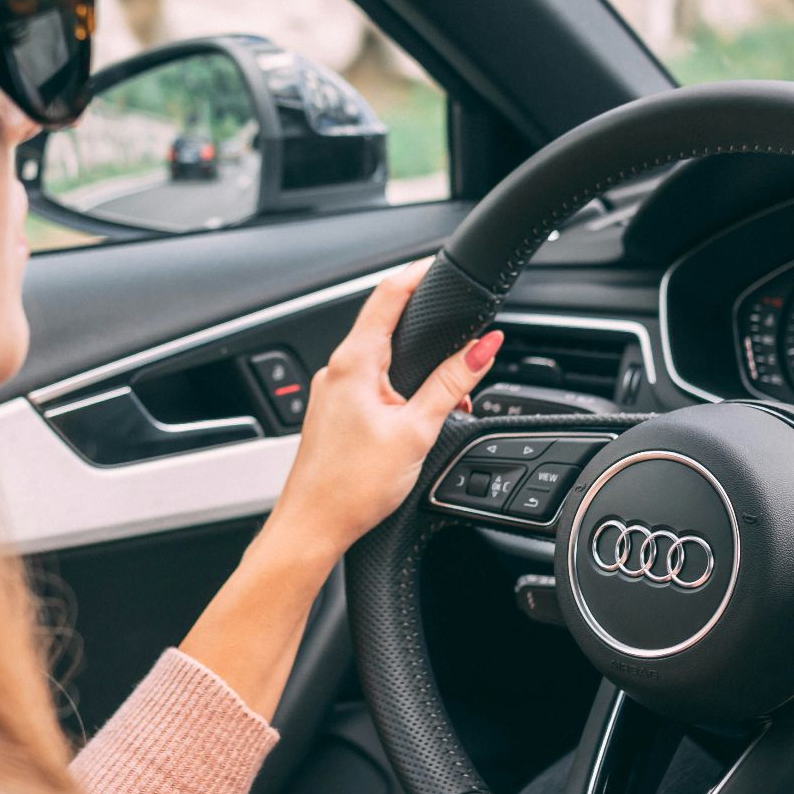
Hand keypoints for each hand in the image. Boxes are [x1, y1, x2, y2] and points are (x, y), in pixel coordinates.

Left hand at [179, 259, 498, 718]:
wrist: (311, 528)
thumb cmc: (351, 487)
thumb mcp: (416, 431)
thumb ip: (451, 384)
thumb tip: (483, 348)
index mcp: (354, 362)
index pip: (388, 295)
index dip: (418, 274)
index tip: (441, 265)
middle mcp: (336, 370)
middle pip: (385, 325)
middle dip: (427, 328)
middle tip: (462, 335)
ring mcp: (331, 393)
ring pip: (379, 359)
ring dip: (415, 365)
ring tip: (449, 391)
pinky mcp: (333, 415)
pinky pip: (370, 385)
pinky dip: (398, 388)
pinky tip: (417, 416)